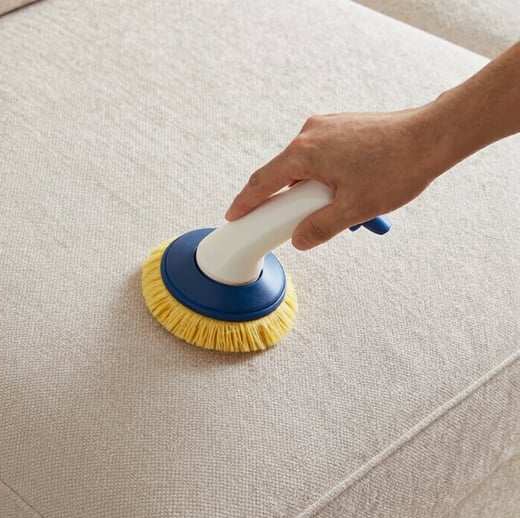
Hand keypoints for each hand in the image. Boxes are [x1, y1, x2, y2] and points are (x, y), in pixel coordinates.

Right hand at [225, 108, 442, 249]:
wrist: (434, 135)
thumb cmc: (398, 166)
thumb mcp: (354, 209)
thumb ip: (320, 227)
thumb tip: (300, 239)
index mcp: (304, 153)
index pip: (263, 182)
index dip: (245, 203)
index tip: (234, 216)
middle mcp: (311, 134)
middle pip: (286, 175)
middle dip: (294, 202)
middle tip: (305, 223)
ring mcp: (328, 127)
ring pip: (309, 167)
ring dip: (319, 190)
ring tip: (350, 205)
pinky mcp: (344, 127)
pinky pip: (325, 156)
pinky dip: (332, 177)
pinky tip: (357, 189)